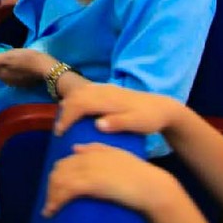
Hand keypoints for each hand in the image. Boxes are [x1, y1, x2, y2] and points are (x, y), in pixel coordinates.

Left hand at [0, 46, 57, 85]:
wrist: (46, 68)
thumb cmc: (26, 59)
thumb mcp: (8, 56)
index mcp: (1, 74)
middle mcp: (6, 81)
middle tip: (4, 52)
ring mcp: (16, 83)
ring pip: (6, 72)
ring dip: (6, 65)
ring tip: (12, 56)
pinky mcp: (24, 82)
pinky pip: (14, 74)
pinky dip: (14, 69)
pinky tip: (20, 63)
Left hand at [41, 142, 177, 217]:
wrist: (151, 186)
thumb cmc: (139, 174)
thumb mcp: (117, 155)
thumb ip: (97, 149)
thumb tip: (75, 148)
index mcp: (93, 151)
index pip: (66, 161)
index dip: (58, 176)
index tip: (56, 190)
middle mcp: (88, 157)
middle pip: (59, 171)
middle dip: (51, 187)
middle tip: (51, 203)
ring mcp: (89, 169)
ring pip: (59, 180)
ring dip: (51, 196)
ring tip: (49, 211)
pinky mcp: (91, 183)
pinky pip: (66, 190)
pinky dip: (56, 200)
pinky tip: (52, 211)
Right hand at [52, 82, 181, 136]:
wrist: (163, 107)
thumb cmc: (150, 118)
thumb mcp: (138, 124)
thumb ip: (118, 123)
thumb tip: (98, 125)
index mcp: (109, 99)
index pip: (80, 104)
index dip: (67, 117)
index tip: (60, 133)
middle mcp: (104, 90)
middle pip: (76, 96)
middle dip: (64, 113)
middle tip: (59, 131)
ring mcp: (105, 89)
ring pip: (79, 92)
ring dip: (68, 105)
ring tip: (64, 123)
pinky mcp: (107, 90)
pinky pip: (85, 92)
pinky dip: (75, 101)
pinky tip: (75, 113)